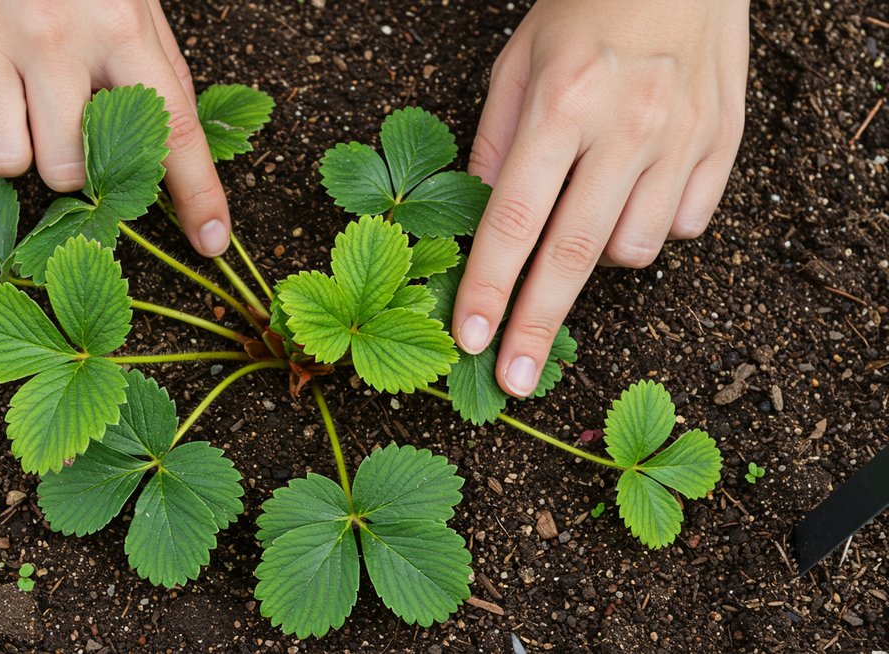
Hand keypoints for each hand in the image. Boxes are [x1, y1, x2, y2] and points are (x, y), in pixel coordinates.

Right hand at [0, 0, 231, 255]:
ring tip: (19, 104)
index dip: (198, 195)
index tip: (212, 240)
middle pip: (68, 171)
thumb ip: (152, 74)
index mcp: (123, 26)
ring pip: (1, 160)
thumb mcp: (132, 1)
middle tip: (69, 128)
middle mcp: (56, 36)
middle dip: (74, 168)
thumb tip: (175, 164)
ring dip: (14, 148)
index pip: (173, 131)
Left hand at [453, 0, 748, 395]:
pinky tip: (634, 190)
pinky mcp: (723, 146)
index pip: (515, 217)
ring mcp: (682, 139)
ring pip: (632, 250)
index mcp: (562, 102)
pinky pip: (681, 227)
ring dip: (596, 255)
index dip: (489, 286)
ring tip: (585, 207)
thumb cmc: (588, 8)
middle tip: (513, 379)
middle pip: (574, 255)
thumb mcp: (518, 60)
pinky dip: (650, 227)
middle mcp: (627, 126)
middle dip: (537, 326)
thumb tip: (479, 216)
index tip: (470, 338)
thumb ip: (494, 141)